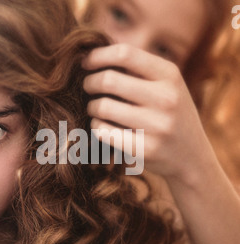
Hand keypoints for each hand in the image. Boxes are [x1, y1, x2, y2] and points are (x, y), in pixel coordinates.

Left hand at [82, 44, 212, 183]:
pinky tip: (101, 125)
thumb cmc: (170, 114)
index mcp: (170, 75)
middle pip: (108, 80)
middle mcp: (166, 99)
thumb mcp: (167, 85)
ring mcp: (157, 126)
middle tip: (88, 87)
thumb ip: (138, 69)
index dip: (97, 55)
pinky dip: (96, 126)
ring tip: (95, 108)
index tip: (85, 63)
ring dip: (92, 106)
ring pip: (102, 107)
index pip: (124, 54)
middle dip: (90, 83)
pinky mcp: (145, 150)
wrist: (192, 155)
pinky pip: (103, 131)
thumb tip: (93, 55)